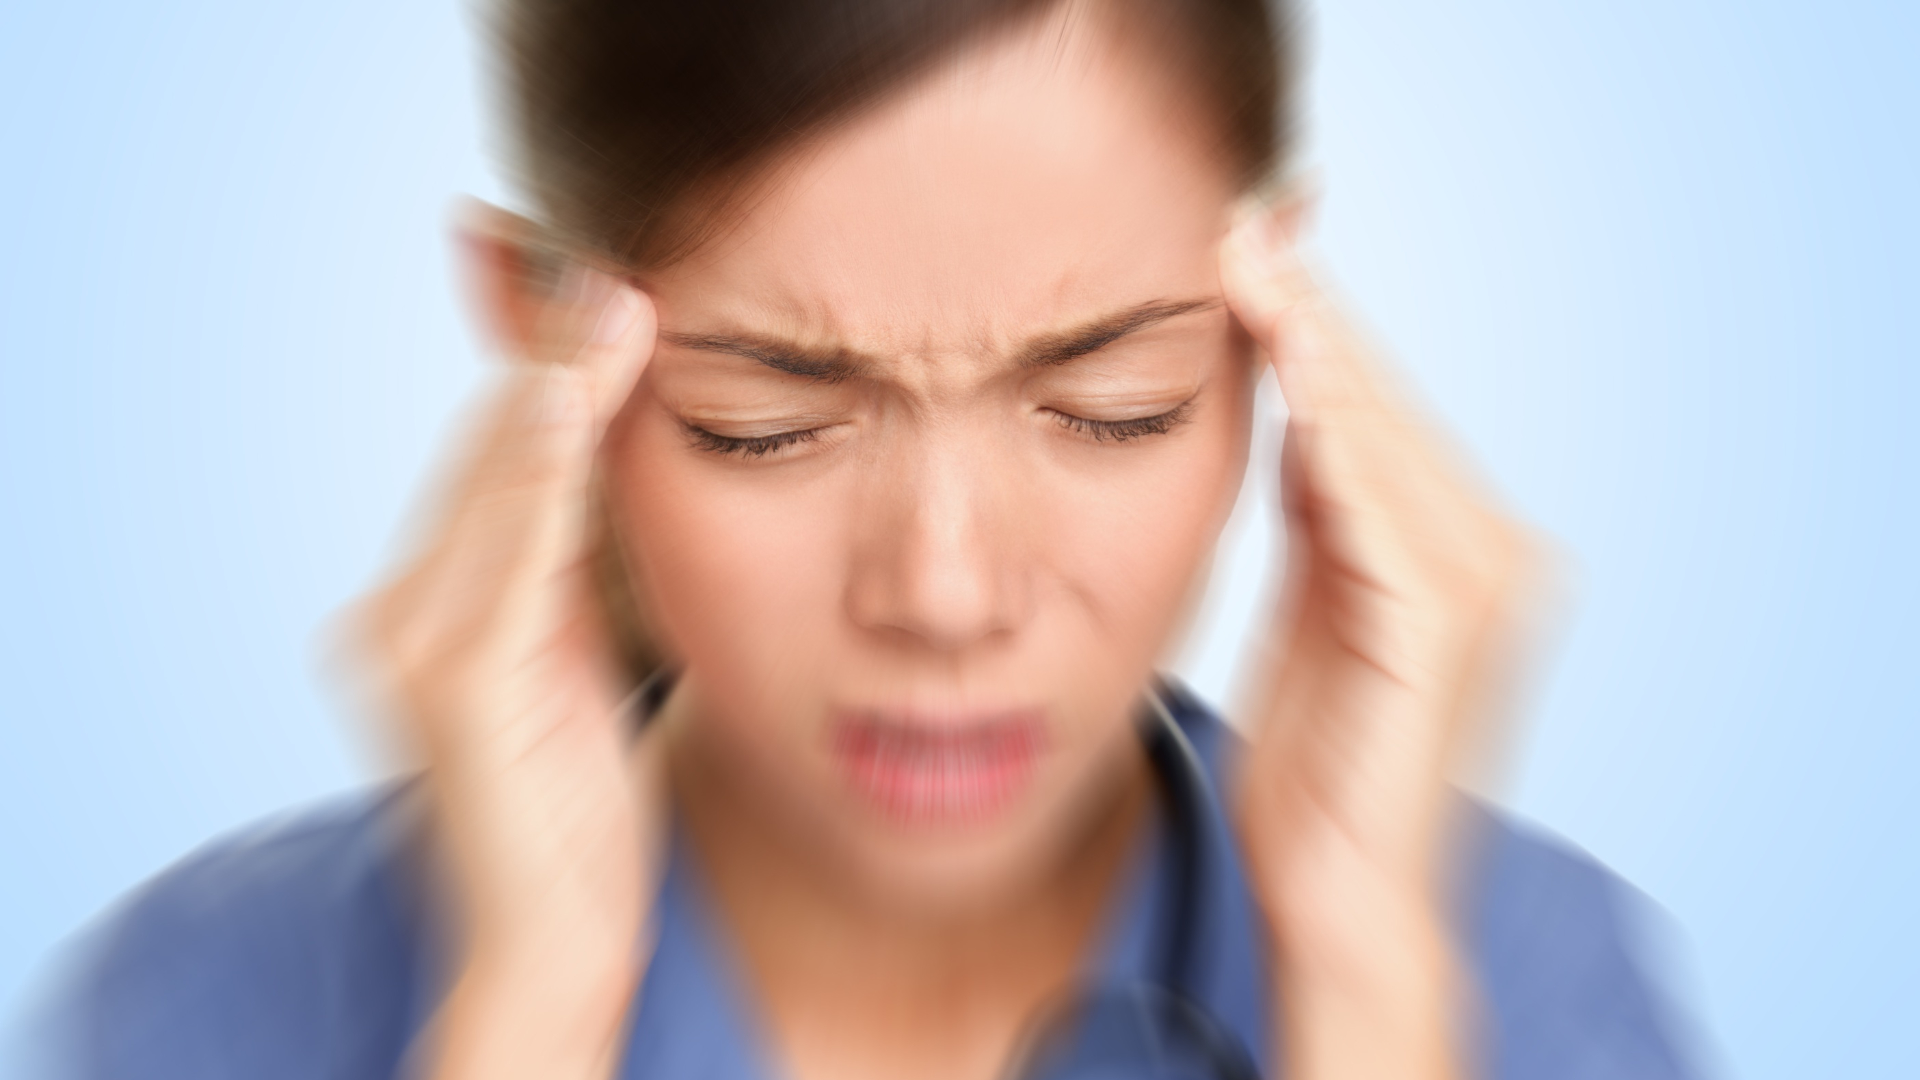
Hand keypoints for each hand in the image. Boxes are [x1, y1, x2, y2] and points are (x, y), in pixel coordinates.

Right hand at [356, 208, 663, 1079]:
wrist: (553, 950)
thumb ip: (573, 573)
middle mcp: (402, 614)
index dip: (550, 373)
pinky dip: (539, 467)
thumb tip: (604, 470)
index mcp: (434, 609)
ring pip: (498, 482)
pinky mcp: (453, 682)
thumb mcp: (580, 668)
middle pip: (491, 453)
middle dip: (554, 356)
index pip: (498, 462)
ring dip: (556, 382)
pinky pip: (513, 550)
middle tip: (617, 259)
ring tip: (612, 293)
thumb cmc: (577, 820)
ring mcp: (415, 644)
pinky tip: (571, 394)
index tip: (607, 289)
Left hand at [1221, 203, 1533, 1079]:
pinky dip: (1333, 436)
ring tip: (1251, 264)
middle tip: (1239, 224)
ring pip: (1383, 436)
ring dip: (1316, 347)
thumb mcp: (1311, 616)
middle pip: (1383, 405)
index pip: (1371, 415)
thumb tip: (1299, 421)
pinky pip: (1376, 506)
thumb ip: (1320, 525)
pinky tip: (1290, 374)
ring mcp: (1479, 587)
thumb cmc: (1316, 774)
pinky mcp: (1444, 625)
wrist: (1336, 897)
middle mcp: (1487, 554)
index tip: (1241, 254)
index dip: (1309, 331)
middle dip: (1308, 314)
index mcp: (1447, 553)